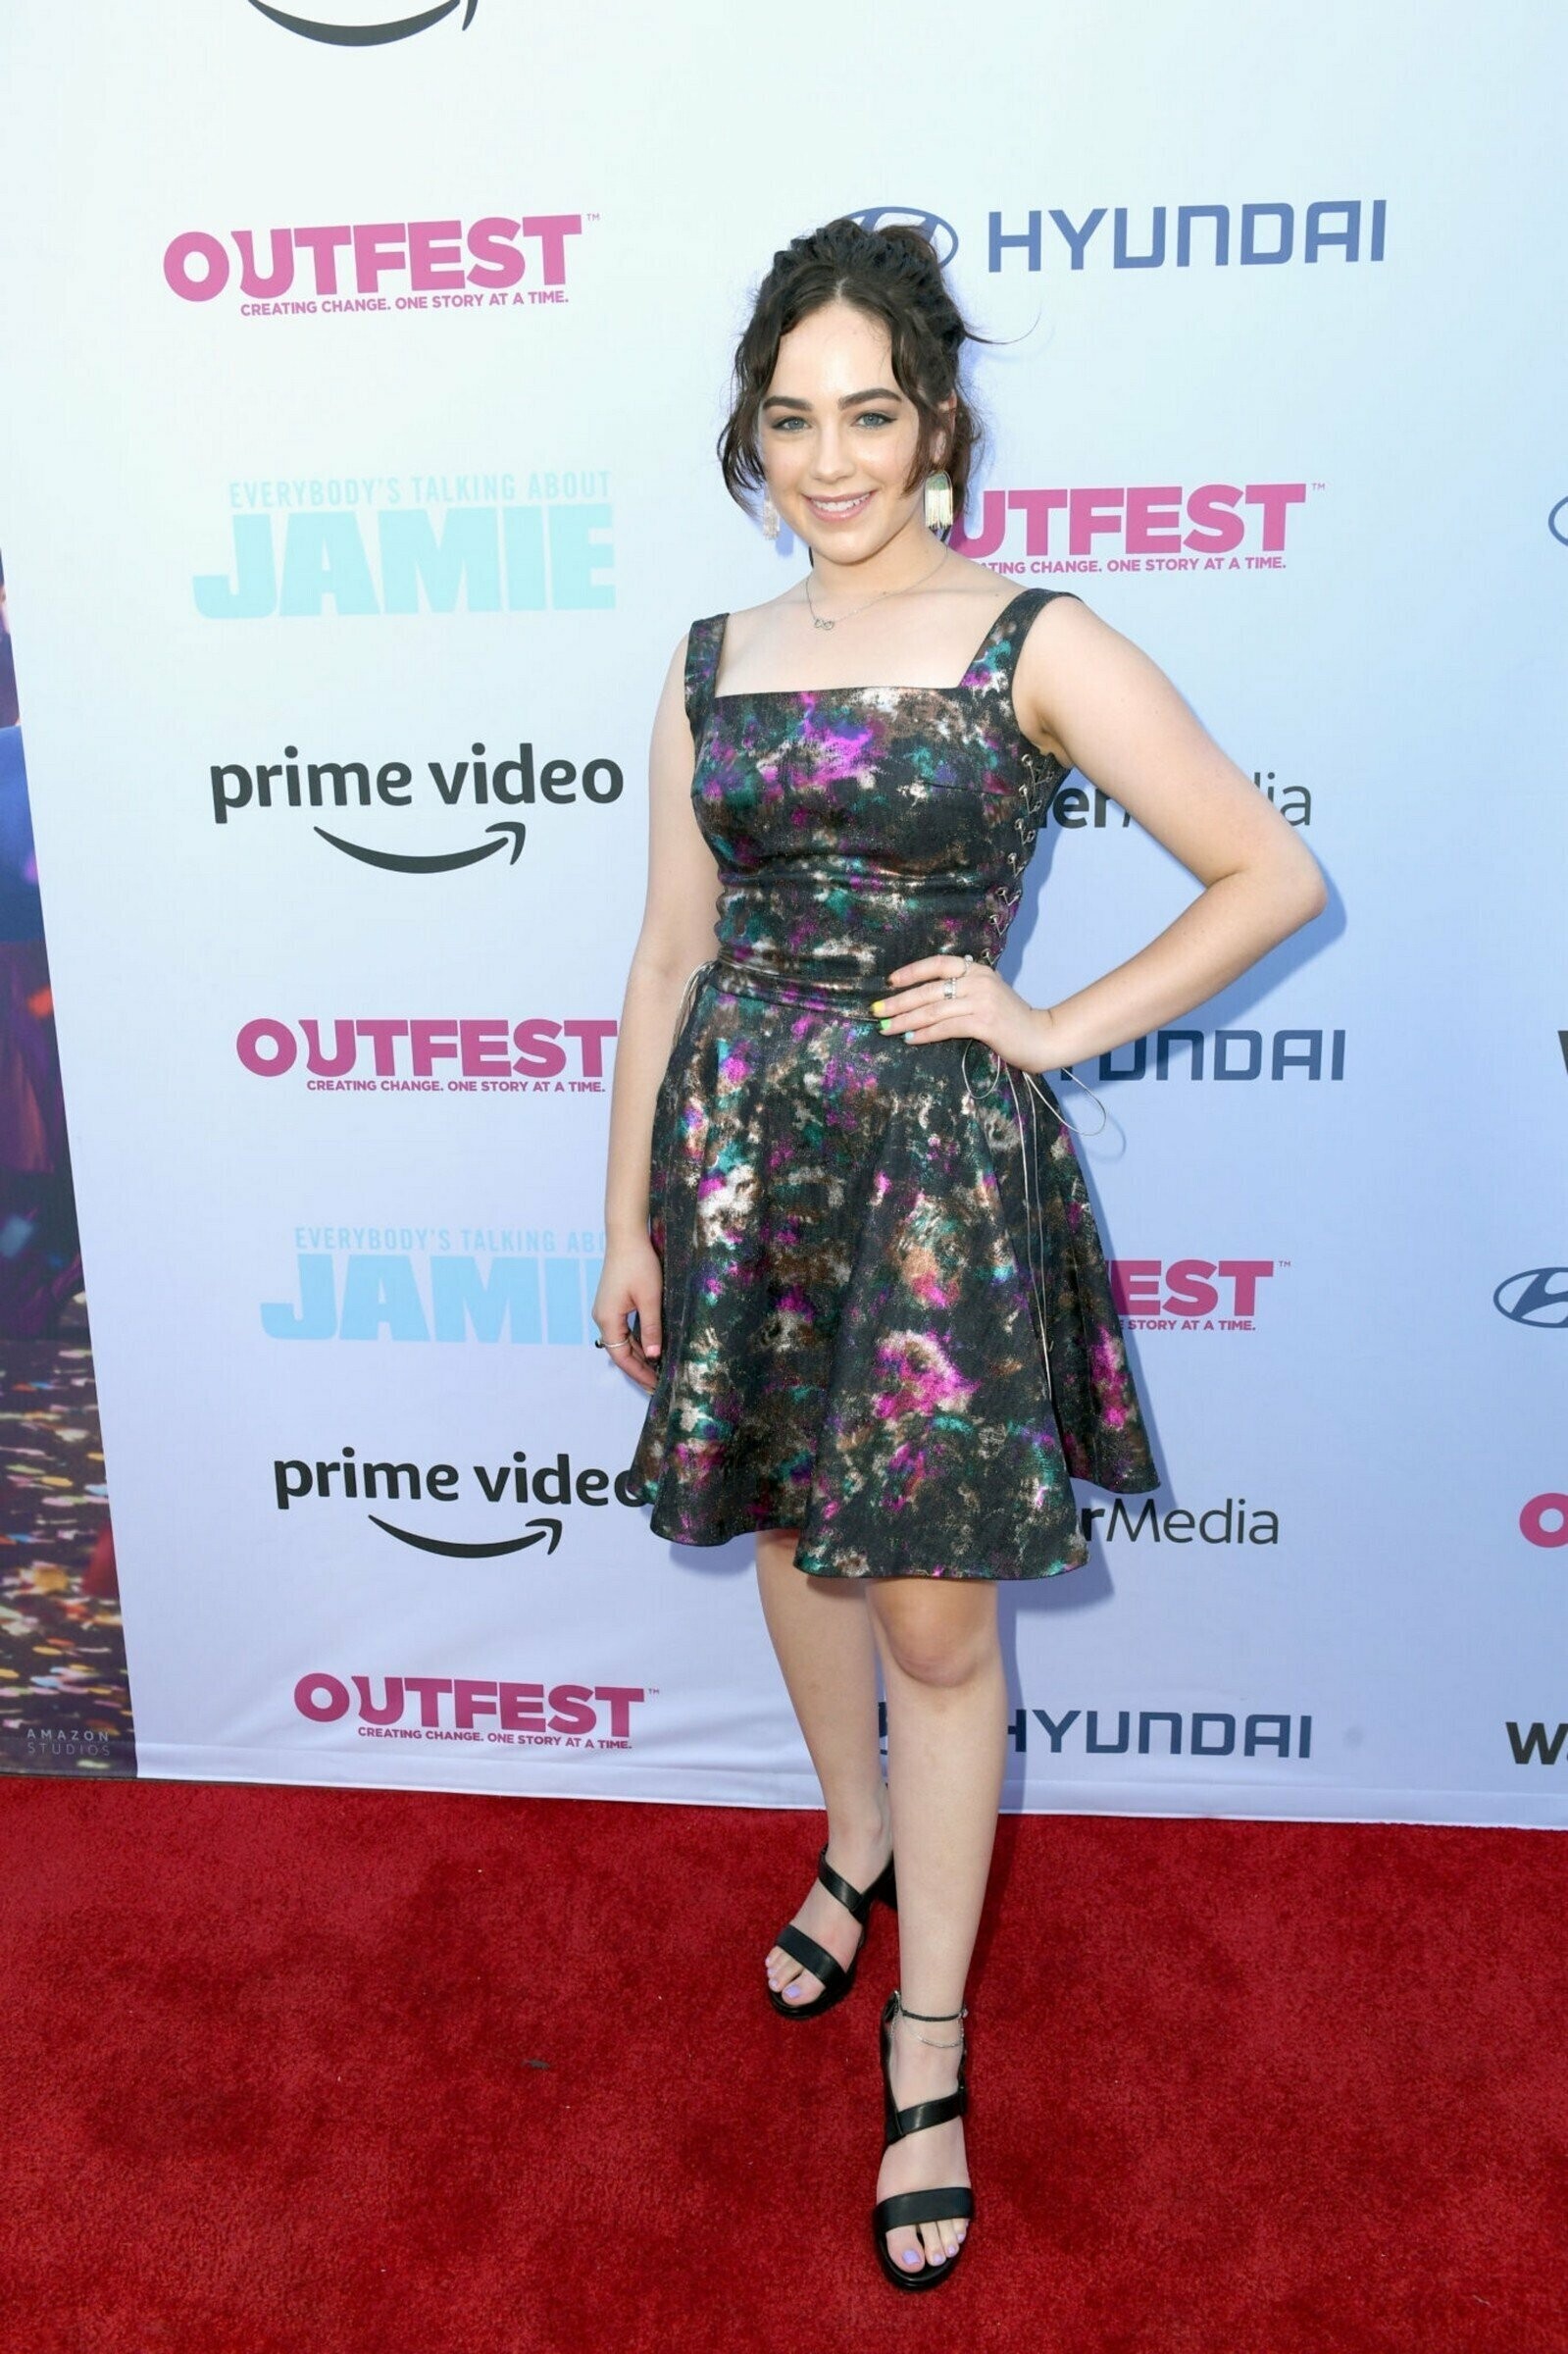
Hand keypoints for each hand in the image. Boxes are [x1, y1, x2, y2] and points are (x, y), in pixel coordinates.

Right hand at [591, 1235, 664, 1393]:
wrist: (626, 1236)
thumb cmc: (639, 1264)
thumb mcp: (650, 1298)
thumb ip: (651, 1328)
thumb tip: (654, 1356)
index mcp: (608, 1319)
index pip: (621, 1357)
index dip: (638, 1373)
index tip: (656, 1385)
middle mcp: (603, 1317)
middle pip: (620, 1352)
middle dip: (639, 1368)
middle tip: (659, 1383)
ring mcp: (606, 1310)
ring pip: (622, 1341)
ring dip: (639, 1355)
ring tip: (658, 1369)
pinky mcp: (613, 1303)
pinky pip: (624, 1329)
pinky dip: (637, 1341)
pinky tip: (651, 1347)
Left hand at [872, 953, 1056, 1073]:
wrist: (1043, 1037)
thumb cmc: (1012, 1020)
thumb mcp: (988, 995)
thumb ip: (963, 990)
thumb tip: (924, 998)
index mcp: (978, 970)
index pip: (938, 964)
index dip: (911, 972)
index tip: (890, 982)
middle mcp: (979, 981)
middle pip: (929, 989)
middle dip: (898, 1002)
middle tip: (876, 1011)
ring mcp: (982, 1001)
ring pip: (933, 1009)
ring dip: (905, 1020)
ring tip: (885, 1028)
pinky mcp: (984, 1023)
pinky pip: (945, 1027)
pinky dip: (924, 1034)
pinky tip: (909, 1039)